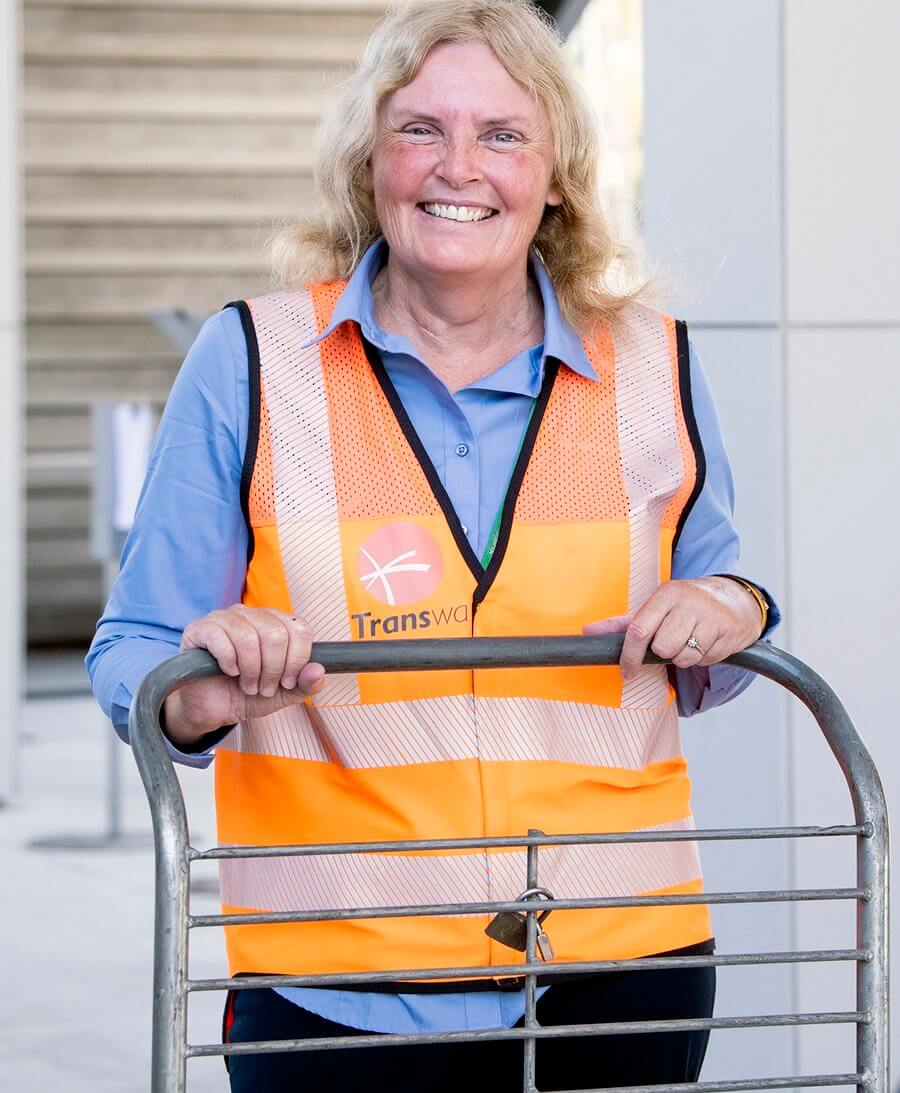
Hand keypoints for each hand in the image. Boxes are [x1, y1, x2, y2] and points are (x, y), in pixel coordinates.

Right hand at [162, 606, 323, 749]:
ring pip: (249, 637)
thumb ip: (304, 685)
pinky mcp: (200, 629)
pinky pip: (221, 638)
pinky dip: (229, 662)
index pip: (300, 628)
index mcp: (275, 623)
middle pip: (276, 634)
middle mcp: (251, 614)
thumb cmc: (245, 694)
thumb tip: (318, 670)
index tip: (288, 682)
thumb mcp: (282, 695)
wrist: (210, 708)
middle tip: (264, 688)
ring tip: (248, 685)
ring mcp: (225, 618)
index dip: (298, 659)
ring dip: (252, 670)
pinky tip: (229, 672)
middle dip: (274, 669)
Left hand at [583, 577, 763, 680]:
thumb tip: (588, 632)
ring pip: (684, 657)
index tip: (627, 671)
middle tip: (672, 642)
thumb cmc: (685, 606)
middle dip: (664, 653)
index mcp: (666, 594)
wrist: (735, 600)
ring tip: (690, 641)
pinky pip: (705, 660)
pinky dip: (702, 658)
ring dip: (684, 657)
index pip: (639, 630)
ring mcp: (710, 617)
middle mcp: (688, 603)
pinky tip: (707, 642)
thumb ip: (622, 623)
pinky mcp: (728, 632)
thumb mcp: (655, 608)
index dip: (630, 656)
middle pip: (662, 648)